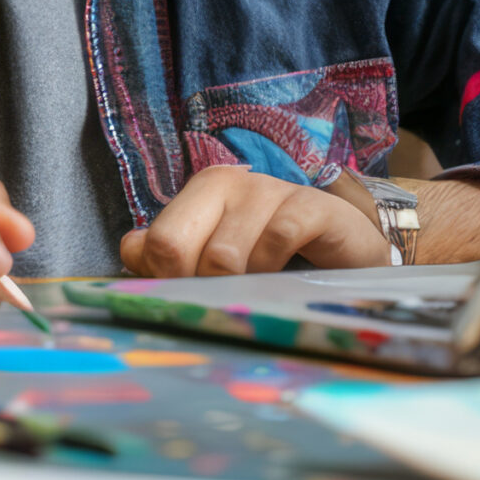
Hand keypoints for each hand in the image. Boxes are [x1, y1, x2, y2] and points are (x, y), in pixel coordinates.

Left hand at [118, 164, 390, 276]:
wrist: (348, 252)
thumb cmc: (274, 255)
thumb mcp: (217, 256)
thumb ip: (168, 255)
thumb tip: (131, 251)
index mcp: (200, 193)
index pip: (156, 244)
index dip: (168, 282)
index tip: (193, 296)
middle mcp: (228, 183)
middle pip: (174, 246)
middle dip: (194, 285)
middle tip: (224, 295)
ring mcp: (270, 190)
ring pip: (224, 255)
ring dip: (239, 286)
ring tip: (260, 286)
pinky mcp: (312, 205)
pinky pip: (276, 242)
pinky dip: (276, 271)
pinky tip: (287, 275)